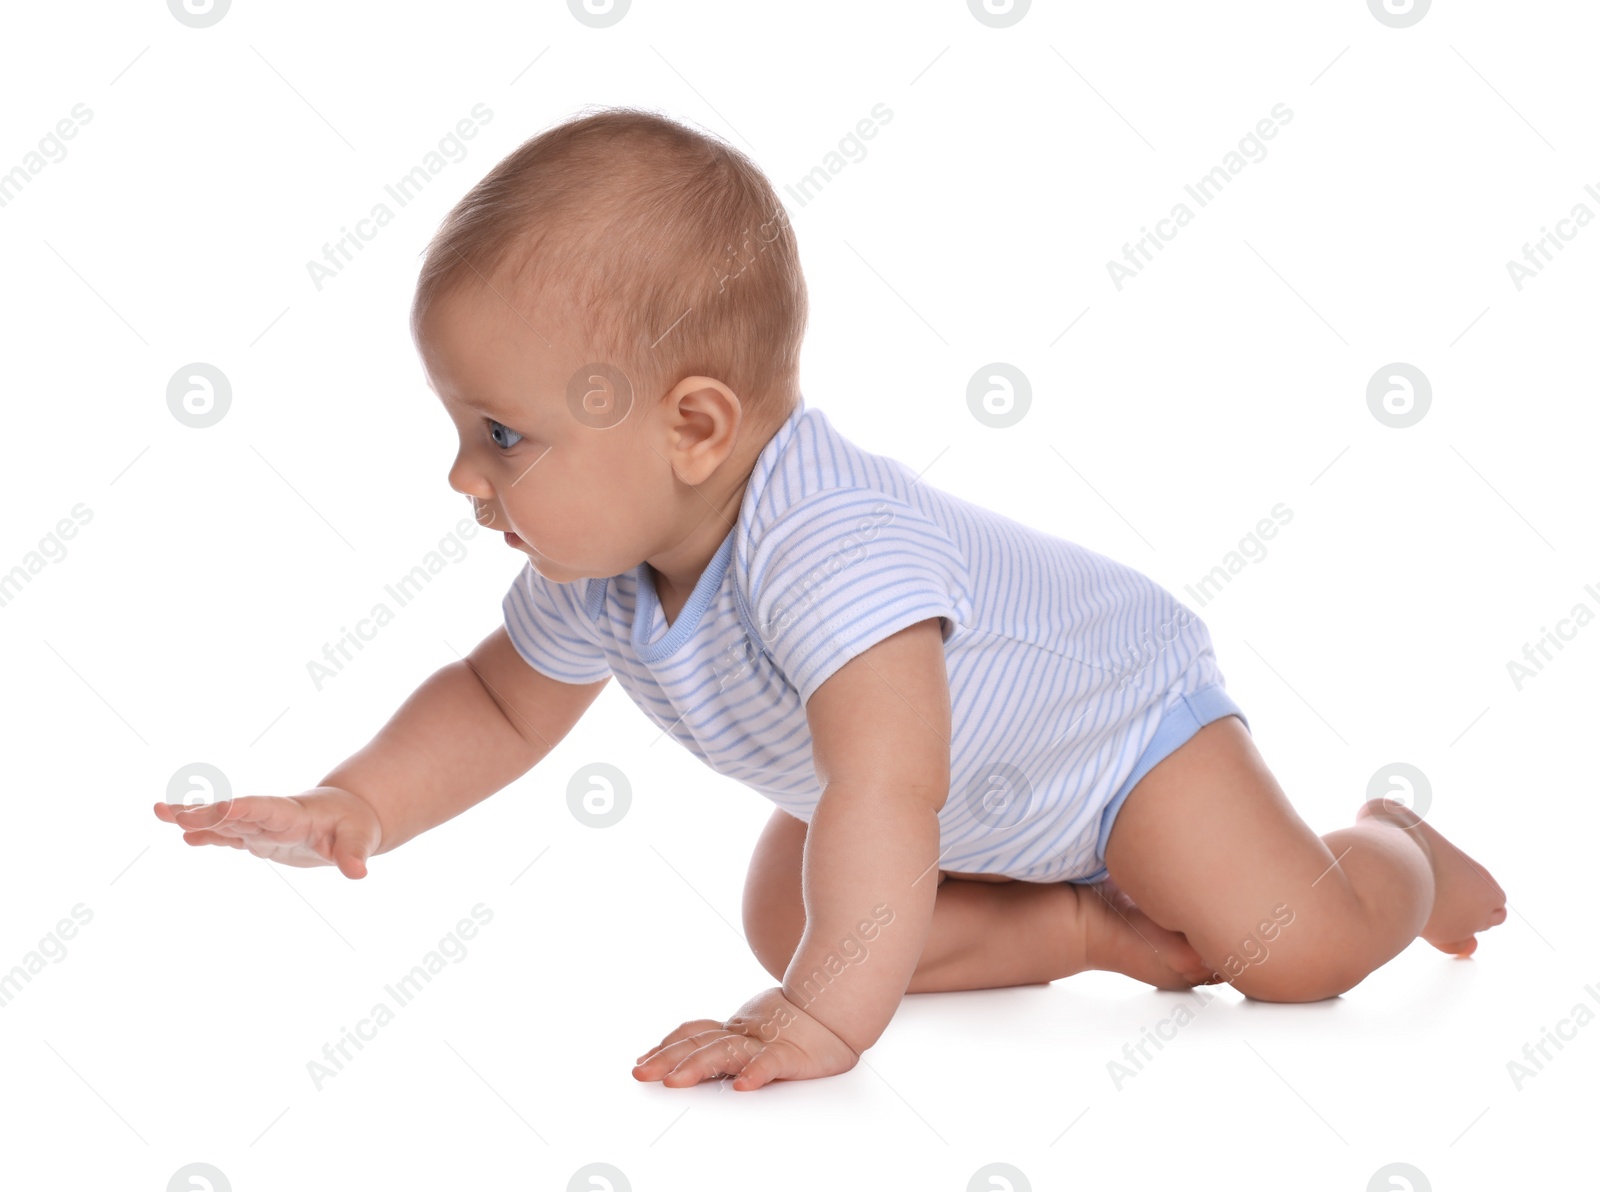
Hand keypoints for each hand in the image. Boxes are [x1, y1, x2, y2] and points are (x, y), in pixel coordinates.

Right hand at [152, 786, 381, 878]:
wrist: (352, 815)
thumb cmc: (357, 825)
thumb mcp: (362, 839)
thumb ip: (354, 854)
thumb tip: (358, 873)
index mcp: (294, 814)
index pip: (261, 809)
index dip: (237, 810)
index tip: (213, 810)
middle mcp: (272, 818)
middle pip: (233, 814)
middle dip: (201, 812)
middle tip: (163, 810)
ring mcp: (264, 828)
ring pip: (225, 823)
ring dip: (194, 820)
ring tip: (160, 812)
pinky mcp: (261, 839)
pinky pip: (230, 836)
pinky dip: (209, 836)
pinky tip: (186, 837)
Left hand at [631, 986, 860, 1090]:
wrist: (840, 1007)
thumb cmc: (795, 1024)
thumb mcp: (751, 1031)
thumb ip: (718, 1040)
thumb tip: (669, 1055)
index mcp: (734, 1030)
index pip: (694, 1035)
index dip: (667, 1046)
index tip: (642, 1062)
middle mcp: (744, 1034)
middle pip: (700, 1044)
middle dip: (668, 1058)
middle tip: (642, 1074)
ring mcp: (766, 1041)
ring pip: (726, 1052)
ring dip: (699, 1066)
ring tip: (675, 1081)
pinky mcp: (792, 1054)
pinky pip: (771, 1064)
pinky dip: (755, 1073)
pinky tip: (741, 1086)